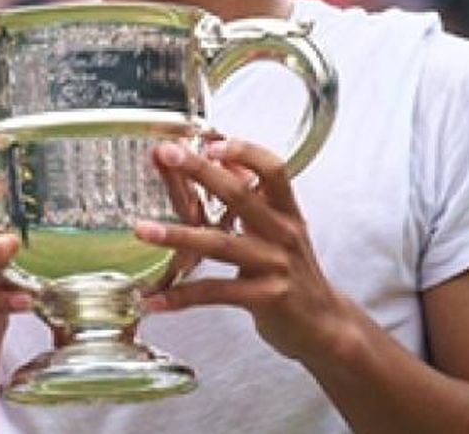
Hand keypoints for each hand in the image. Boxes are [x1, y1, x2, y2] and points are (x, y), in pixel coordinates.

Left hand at [134, 138, 355, 362]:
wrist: (326, 326)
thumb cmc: (295, 274)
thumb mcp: (282, 230)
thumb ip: (255, 198)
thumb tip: (225, 160)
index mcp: (286, 212)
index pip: (273, 169)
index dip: (244, 152)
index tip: (211, 142)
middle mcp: (283, 234)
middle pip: (240, 195)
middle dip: (200, 172)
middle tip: (167, 155)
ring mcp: (275, 266)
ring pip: (220, 244)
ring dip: (177, 235)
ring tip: (142, 229)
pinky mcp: (266, 298)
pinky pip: (215, 292)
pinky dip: (181, 295)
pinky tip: (155, 299)